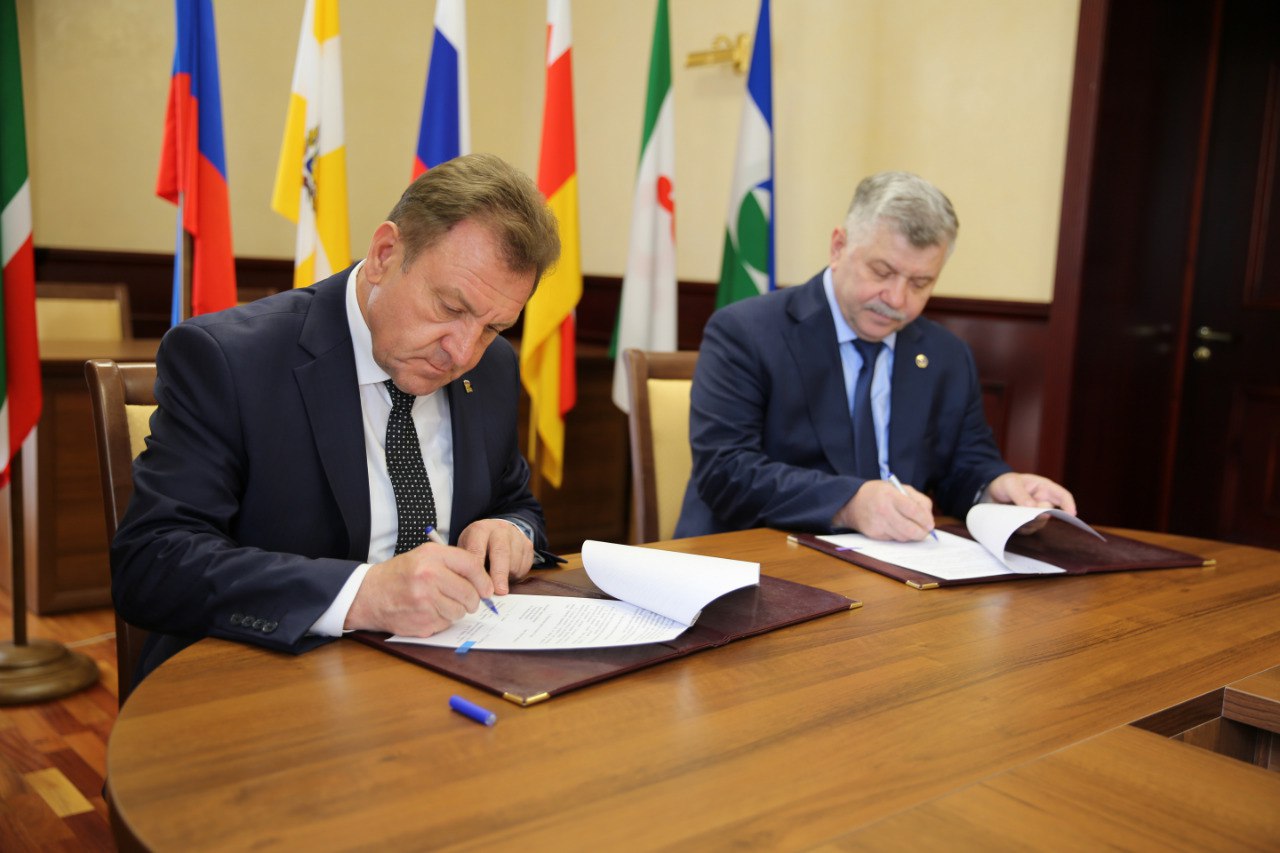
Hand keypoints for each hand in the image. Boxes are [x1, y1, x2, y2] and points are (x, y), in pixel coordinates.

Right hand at [344, 543, 492, 635]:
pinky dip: (442, 620)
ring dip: (456, 611)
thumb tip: (485, 582)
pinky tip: (428, 612)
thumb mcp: (424, 556)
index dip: (483, 579)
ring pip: (460, 611)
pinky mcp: (422, 622)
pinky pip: (446, 624)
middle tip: (467, 600)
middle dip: (472, 600)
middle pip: (469, 593)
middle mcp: (428, 577)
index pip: (472, 566)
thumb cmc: (400, 574)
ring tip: (441, 603)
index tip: (486, 588)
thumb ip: (454, 563)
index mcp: (431, 557)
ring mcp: (425, 602)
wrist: (369, 594)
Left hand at [457, 518, 534, 593]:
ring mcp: (516, 536)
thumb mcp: (467, 549)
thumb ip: (469, 565)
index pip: (477, 549)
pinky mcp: (528, 545)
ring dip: (508, 576)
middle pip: (501, 552)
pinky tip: (508, 572)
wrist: (498, 532)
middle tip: (499, 591)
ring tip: (498, 579)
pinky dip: (517, 575)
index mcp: (480, 529)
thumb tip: (471, 588)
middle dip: (499, 574)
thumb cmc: (479, 545)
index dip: (478, 570)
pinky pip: (525, 566)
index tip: (480, 586)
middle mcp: (499, 529)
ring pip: (515, 562)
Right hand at [836, 480, 934, 540]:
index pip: (914, 511)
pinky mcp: (874, 534)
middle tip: (925, 531)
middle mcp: (883, 510)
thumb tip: (928, 519)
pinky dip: (899, 535)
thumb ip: (918, 500)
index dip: (925, 520)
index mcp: (891, 495)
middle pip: (910, 529)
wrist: (852, 502)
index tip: (930, 524)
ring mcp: (878, 524)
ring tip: (911, 527)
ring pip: (903, 537)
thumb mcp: (899, 488)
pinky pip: (893, 539)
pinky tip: (896, 527)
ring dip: (911, 535)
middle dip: (921, 533)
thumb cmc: (881, 494)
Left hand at [984, 472, 1076, 533]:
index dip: (1069, 505)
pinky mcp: (1027, 523)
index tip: (1071, 515)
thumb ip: (1020, 494)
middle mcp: (1043, 501)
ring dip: (1029, 523)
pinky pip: (1029, 530)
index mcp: (1044, 488)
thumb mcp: (1010, 484)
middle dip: (1041, 516)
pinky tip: (1012, 521)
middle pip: (1051, 513)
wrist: (990, 494)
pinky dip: (1022, 528)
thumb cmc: (1004, 483)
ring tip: (1013, 514)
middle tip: (1026, 514)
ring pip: (1040, 523)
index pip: (1062, 496)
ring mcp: (1035, 513)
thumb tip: (1032, 507)